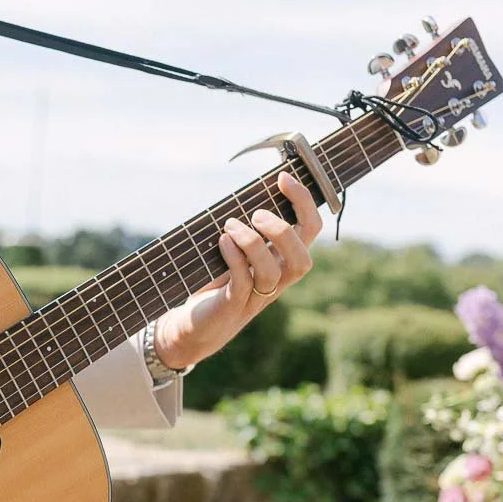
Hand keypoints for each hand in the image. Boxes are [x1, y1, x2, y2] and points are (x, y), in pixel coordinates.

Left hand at [153, 169, 322, 371]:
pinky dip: (235, 258)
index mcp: (281, 260)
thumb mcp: (232, 248)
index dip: (303, 203)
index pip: (309, 231)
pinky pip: (243, 282)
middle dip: (283, 231)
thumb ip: (243, 226)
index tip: (283, 177)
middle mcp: (276, 281)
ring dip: (253, 243)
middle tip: (256, 214)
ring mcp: (256, 296)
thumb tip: (241, 193)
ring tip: (230, 226)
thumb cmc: (214, 280)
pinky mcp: (233, 306)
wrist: (193, 324)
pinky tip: (222, 242)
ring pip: (273, 273)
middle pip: (302, 260)